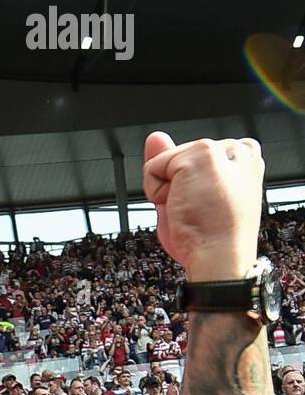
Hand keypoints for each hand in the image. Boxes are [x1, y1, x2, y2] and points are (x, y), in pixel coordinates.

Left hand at [142, 132, 263, 281]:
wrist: (220, 258)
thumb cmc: (210, 238)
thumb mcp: (188, 195)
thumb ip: (171, 162)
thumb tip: (154, 136)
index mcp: (243, 160)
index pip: (197, 157)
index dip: (187, 185)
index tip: (206, 209)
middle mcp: (235, 149)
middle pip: (179, 157)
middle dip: (176, 186)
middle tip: (197, 212)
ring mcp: (217, 150)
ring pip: (166, 161)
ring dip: (167, 190)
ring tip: (192, 210)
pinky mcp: (199, 156)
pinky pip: (153, 168)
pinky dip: (156, 191)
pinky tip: (182, 205)